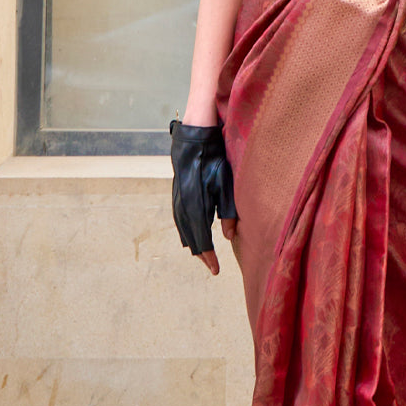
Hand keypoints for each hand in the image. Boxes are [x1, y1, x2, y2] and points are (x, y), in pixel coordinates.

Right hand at [170, 120, 237, 275]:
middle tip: (211, 266)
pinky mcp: (176, 192)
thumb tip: (229, 237)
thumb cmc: (215, 157)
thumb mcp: (227, 183)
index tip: (216, 270)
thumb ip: (229, 212)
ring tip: (203, 256)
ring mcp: (177, 197)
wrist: (196, 135)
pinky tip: (192, 237)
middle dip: (201, 253)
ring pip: (183, 229)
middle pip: (190, 237)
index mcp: (196, 203)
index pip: (202, 237)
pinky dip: (187, 232)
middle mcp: (183, 203)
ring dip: (193, 244)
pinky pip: (180, 218)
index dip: (209, 255)